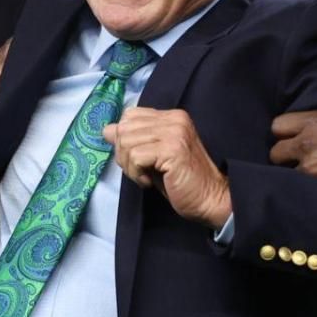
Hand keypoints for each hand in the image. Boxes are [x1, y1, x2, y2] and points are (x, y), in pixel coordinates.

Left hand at [103, 107, 230, 228]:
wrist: (210, 200)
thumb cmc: (182, 182)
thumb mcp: (153, 157)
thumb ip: (133, 141)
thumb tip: (106, 130)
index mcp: (171, 117)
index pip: (130, 116)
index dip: (124, 139)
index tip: (137, 160)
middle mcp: (174, 119)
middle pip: (124, 128)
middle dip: (123, 155)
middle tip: (140, 172)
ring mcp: (174, 132)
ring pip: (126, 142)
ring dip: (129, 167)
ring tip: (145, 178)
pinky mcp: (173, 149)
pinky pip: (135, 156)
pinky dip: (136, 174)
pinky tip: (150, 182)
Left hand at [268, 80, 316, 192]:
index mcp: (316, 122)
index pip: (278, 125)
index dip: (285, 130)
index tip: (294, 133)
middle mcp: (308, 146)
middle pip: (275, 153)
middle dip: (284, 154)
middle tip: (297, 156)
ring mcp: (314, 171)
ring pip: (288, 175)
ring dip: (296, 174)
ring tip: (308, 173)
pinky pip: (304, 191)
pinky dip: (309, 189)